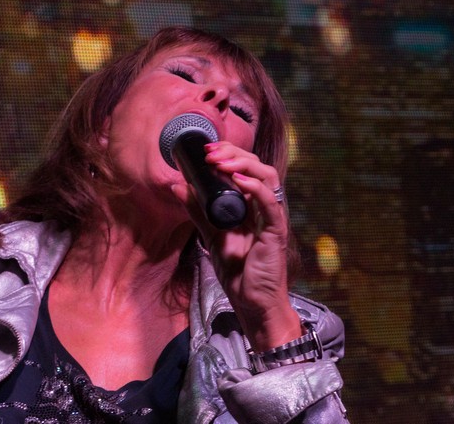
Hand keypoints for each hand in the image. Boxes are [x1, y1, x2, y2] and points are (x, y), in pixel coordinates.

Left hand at [176, 141, 301, 350]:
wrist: (251, 302)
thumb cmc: (238, 271)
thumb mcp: (211, 234)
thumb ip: (197, 210)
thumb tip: (177, 185)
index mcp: (251, 204)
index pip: (245, 167)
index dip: (228, 153)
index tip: (205, 150)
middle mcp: (264, 206)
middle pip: (257, 166)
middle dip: (233, 153)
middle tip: (210, 153)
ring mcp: (271, 217)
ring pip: (268, 177)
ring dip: (244, 164)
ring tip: (221, 162)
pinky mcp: (276, 231)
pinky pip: (271, 203)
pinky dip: (255, 188)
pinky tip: (238, 180)